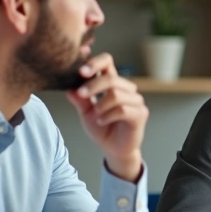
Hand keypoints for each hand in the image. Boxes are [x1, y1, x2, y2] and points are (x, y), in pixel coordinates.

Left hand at [65, 53, 147, 181]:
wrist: (113, 149)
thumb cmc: (102, 128)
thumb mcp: (86, 113)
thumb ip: (80, 100)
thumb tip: (69, 88)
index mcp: (113, 83)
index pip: (107, 62)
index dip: (95, 62)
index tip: (81, 71)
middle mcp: (127, 89)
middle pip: (111, 78)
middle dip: (92, 86)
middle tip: (80, 94)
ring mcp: (136, 101)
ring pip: (116, 95)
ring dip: (101, 106)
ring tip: (96, 115)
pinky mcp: (141, 114)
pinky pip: (122, 110)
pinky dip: (108, 116)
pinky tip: (102, 121)